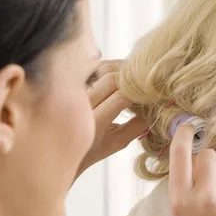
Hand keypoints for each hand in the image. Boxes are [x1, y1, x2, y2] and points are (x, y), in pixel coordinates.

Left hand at [76, 60, 146, 176]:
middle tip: (146, 81)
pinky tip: (121, 73)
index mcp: (93, 124)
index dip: (139, 92)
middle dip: (133, 78)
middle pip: (111, 79)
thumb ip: (136, 127)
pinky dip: (110, 65)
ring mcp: (74, 90)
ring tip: (136, 75)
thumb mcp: (116, 143)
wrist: (62, 144)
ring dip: (122, 68)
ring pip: (102, 68)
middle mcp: (80, 104)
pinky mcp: (72, 81)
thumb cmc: (91, 149)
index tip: (151, 94)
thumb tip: (153, 109)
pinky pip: (94, 66)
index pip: (121, 98)